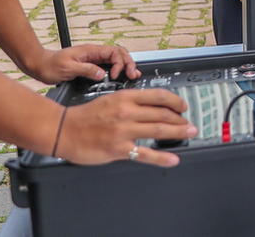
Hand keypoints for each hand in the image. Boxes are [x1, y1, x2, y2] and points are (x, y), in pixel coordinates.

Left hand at [30, 44, 139, 84]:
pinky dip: (118, 69)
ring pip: (116, 58)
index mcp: (90, 51)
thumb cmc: (50, 65)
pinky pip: (109, 65)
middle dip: (128, 63)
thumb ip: (86, 70)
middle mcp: (94, 53)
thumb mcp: (68, 68)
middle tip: (133, 74)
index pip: (113, 52)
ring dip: (125, 65)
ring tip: (132, 74)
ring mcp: (93, 58)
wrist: (40, 65)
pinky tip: (121, 75)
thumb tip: (102, 74)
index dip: (119, 63)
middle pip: (119, 53)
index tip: (115, 75)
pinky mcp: (91, 65)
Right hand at [58, 89, 194, 166]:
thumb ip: (131, 102)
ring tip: (189, 133)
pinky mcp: (119, 149)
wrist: (64, 129)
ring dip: (178, 132)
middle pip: (162, 114)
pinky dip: (162, 157)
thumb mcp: (111, 99)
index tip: (183, 106)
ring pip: (158, 130)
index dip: (175, 101)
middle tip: (190, 123)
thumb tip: (152, 107)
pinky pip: (145, 153)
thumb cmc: (86, 116)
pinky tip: (172, 159)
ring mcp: (123, 131)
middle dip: (180, 119)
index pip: (158, 96)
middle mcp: (127, 112)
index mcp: (125, 98)